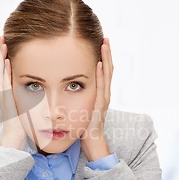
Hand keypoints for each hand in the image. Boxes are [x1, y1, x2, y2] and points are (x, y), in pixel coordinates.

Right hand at [0, 35, 26, 149]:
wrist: (15, 136)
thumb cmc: (22, 122)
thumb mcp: (26, 104)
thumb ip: (29, 93)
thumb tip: (37, 87)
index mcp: (7, 89)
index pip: (4, 68)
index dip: (4, 55)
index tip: (7, 42)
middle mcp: (2, 90)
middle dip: (0, 51)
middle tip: (2, 36)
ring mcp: (2, 94)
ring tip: (2, 43)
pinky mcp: (5, 99)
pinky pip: (3, 81)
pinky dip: (4, 70)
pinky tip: (6, 60)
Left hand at [80, 37, 113, 161]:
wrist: (92, 141)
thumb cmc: (85, 126)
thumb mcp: (82, 107)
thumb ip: (79, 97)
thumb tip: (70, 88)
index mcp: (100, 93)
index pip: (104, 71)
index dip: (103, 57)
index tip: (101, 43)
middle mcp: (105, 93)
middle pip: (108, 68)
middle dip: (107, 53)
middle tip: (105, 38)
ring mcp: (104, 98)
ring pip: (107, 74)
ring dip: (106, 58)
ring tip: (104, 45)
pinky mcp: (101, 104)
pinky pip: (102, 86)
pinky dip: (102, 74)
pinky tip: (100, 63)